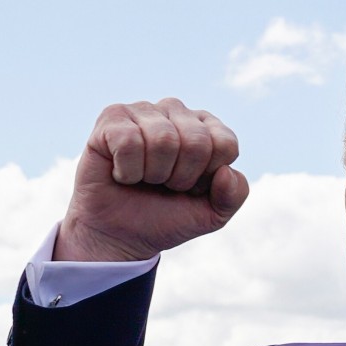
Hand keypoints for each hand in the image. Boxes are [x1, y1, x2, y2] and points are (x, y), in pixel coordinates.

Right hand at [54, 99, 249, 260]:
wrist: (119, 235)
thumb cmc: (166, 217)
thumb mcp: (211, 215)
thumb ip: (234, 196)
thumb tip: (226, 171)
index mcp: (206, 128)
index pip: (225, 144)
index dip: (207, 177)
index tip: (190, 188)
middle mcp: (176, 112)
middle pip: (197, 142)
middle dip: (181, 177)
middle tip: (164, 185)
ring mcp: (144, 110)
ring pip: (163, 140)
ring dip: (153, 174)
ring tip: (143, 178)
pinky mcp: (112, 117)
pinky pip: (129, 142)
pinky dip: (127, 170)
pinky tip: (121, 172)